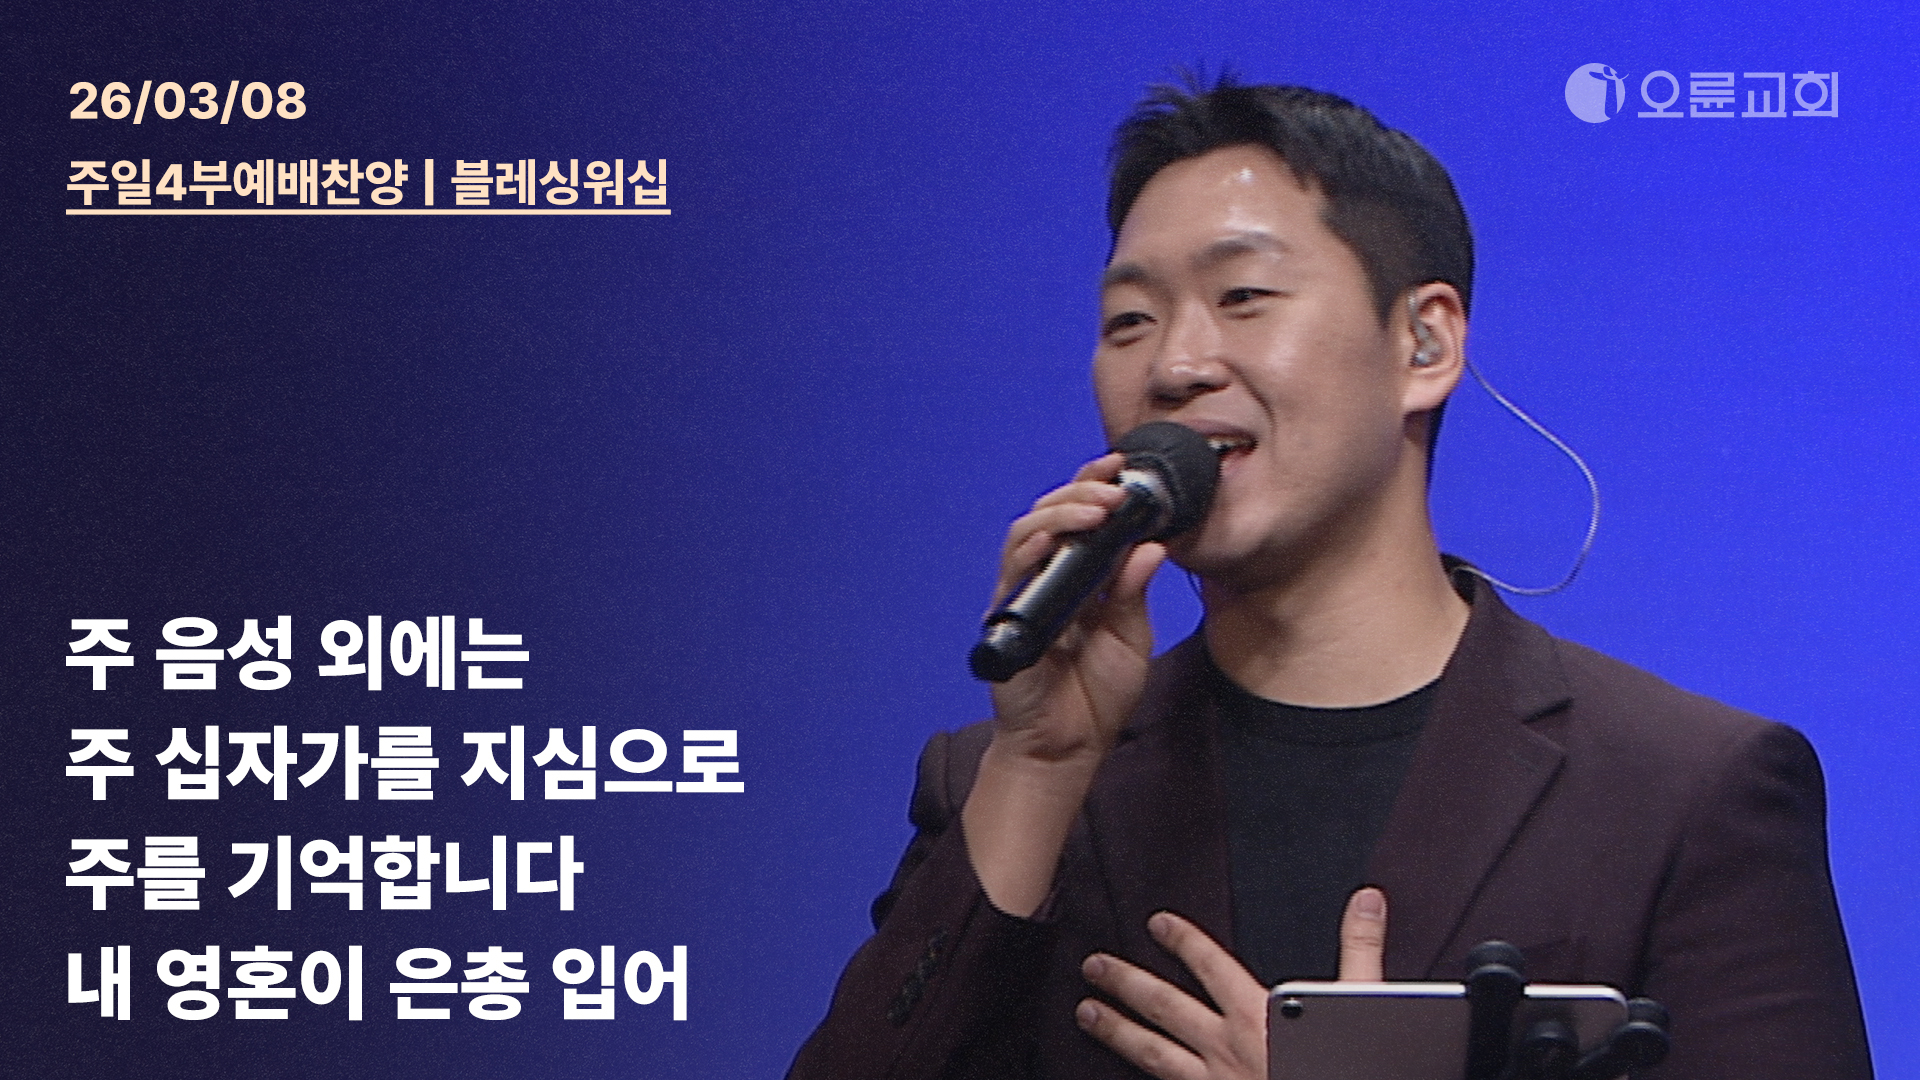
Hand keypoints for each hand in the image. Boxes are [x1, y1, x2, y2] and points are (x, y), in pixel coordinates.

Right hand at [987, 452, 1167, 765]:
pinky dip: (1031, 548)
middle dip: (1083, 490)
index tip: (1125, 467)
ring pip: (1026, 531)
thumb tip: (1151, 545)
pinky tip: (1053, 538)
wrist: (1067, 747)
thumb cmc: (1096, 695)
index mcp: (1081, 577)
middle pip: (1052, 513)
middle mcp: (1048, 578)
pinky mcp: (1005, 616)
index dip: (1098, 486)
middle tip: (1115, 485)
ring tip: (1096, 507)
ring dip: (1061, 512)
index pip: (1084, 518)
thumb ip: (1134, 592)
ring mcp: (1023, 594)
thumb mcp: (1129, 637)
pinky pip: (1011, 572)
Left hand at [1076, 888, 1388, 1079]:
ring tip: (1086, 1013)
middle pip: (1165, 1006)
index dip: (1183, 941)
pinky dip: (1140, 1078)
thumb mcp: (1362, 1003)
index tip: (1157, 924)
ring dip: (1116, 1030)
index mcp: (1260, 1015)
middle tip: (1095, 966)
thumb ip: (1359, 950)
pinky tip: (1117, 1072)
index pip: (1211, 966)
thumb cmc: (1346, 1064)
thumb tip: (1366, 901)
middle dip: (1127, 983)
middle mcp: (1227, 1047)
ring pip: (1152, 1052)